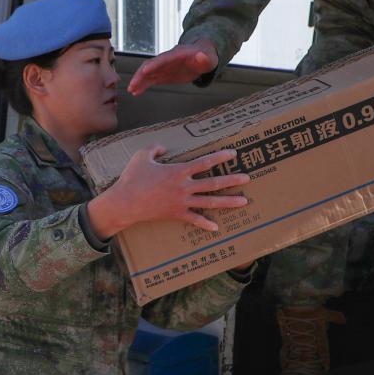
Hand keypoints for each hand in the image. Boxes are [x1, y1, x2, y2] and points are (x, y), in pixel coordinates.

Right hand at [87, 146, 248, 238]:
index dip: (220, 157)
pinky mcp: (176, 214)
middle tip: (247, 178)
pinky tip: (216, 227)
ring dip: (228, 202)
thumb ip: (154, 148)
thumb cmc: (132, 179)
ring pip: (210, 202)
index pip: (204, 162)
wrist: (125, 203)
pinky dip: (205, 224)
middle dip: (232, 180)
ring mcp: (182, 202)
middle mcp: (184, 187)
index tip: (233, 154)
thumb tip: (162, 147)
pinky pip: (194, 219)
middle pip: (214, 183)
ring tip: (243, 201)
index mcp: (178, 171)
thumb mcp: (141, 156)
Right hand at [127, 40, 219, 95]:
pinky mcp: (163, 74)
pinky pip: (150, 79)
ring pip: (148, 73)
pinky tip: (136, 92)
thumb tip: (201, 56)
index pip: (164, 59)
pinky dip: (143, 85)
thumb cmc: (206, 56)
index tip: (145, 70)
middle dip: (141, 74)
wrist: (202, 57)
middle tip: (133, 84)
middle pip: (151, 65)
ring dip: (139, 81)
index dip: (154, 64)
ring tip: (131, 90)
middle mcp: (167, 59)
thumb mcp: (209, 57)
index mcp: (178, 54)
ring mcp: (163, 67)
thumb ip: (205, 58)